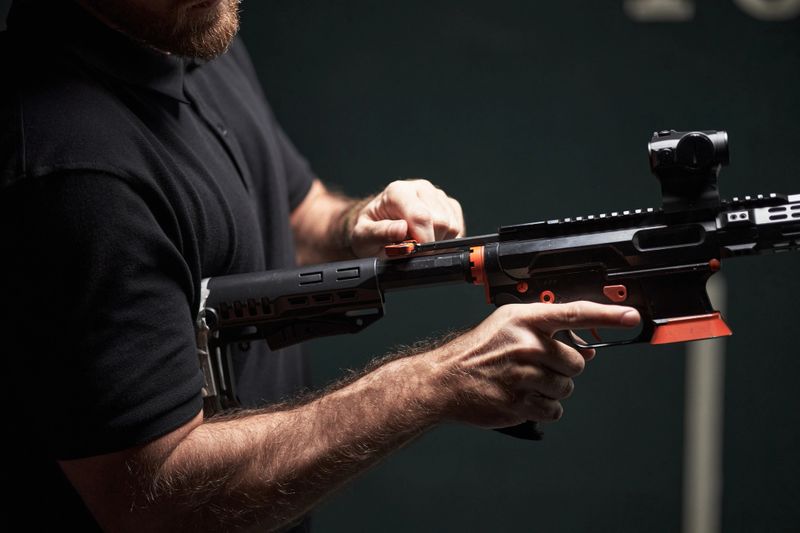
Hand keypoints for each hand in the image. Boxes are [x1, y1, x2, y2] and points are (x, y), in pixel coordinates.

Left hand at [347, 179, 463, 256]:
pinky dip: (447, 240)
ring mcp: (437, 195)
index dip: (423, 240)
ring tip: (418, 243)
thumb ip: (379, 233)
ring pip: (452, 226)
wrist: (376, 225)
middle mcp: (420, 189)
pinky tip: (430, 239)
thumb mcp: (363, 236)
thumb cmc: (369, 230)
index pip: (421, 216)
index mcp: (397, 192)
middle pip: (441, 222)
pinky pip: (458, 227)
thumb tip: (401, 229)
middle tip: (412, 249)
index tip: (416, 253)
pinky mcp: (449, 205)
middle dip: (429, 243)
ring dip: (438, 242)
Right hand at [429, 301, 640, 427]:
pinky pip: (554, 410)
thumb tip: (588, 346)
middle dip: (563, 368)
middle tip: (536, 366)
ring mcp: (522, 374)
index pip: (575, 313)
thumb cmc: (477, 352)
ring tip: (524, 383)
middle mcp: (525, 344)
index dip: (608, 315)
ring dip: (552, 390)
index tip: (631, 317)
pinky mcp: (518, 402)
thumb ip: (546, 330)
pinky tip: (522, 398)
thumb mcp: (508, 326)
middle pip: (577, 362)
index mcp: (524, 320)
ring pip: (566, 388)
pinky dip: (543, 408)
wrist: (444, 380)